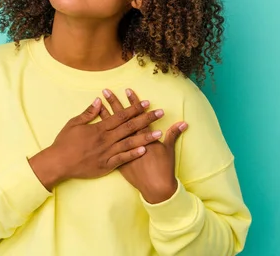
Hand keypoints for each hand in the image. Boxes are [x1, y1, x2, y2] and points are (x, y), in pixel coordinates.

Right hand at [28, 96, 164, 190]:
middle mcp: (105, 139)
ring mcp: (107, 153)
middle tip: (160, 113)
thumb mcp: (74, 123)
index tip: (146, 103)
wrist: (58, 163)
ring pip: (129, 143)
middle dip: (146, 119)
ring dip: (145, 137)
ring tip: (159, 133)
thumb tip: (98, 101)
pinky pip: (122, 159)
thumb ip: (88, 113)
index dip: (134, 109)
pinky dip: (133, 154)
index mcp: (99, 128)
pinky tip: (144, 150)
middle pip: (129, 127)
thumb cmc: (64, 142)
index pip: (121, 116)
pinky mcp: (106, 165)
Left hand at [100, 88, 187, 203]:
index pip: (137, 115)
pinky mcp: (116, 159)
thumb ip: (174, 135)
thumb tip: (183, 122)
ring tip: (98, 103)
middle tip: (106, 91)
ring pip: (111, 129)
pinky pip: (105, 142)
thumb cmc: (163, 169)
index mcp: (144, 136)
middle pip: (120, 119)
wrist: (155, 188)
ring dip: (105, 115)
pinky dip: (101, 135)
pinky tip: (95, 126)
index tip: (127, 90)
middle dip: (114, 104)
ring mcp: (121, 150)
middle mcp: (131, 141)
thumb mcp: (169, 150)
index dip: (133, 102)